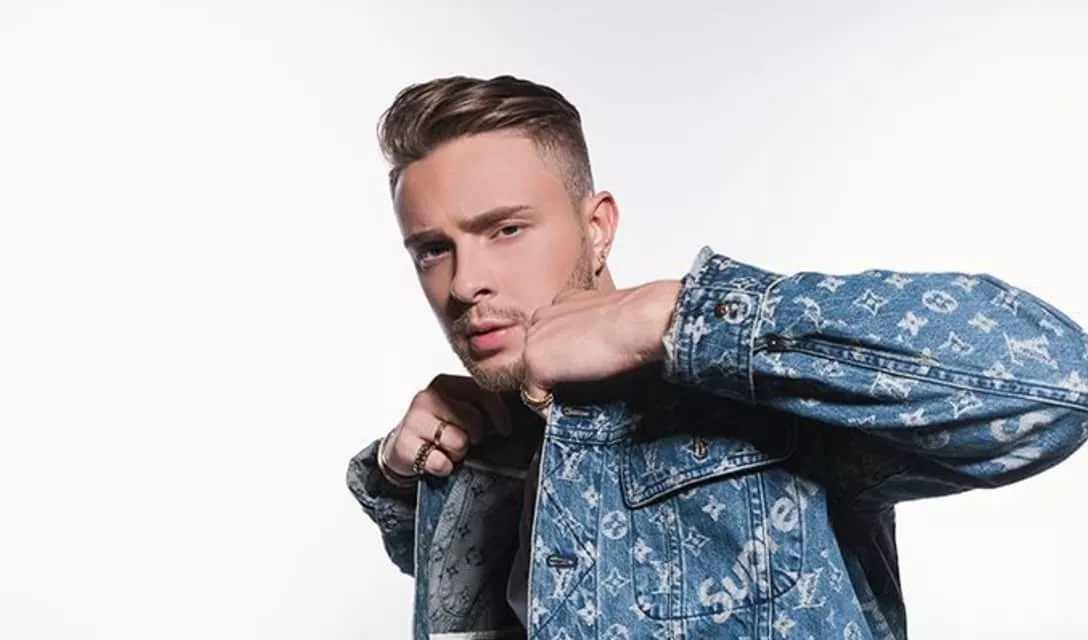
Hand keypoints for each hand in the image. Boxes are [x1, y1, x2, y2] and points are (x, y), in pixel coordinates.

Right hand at [381, 374, 509, 478]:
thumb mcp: (458, 411)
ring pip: (458, 442)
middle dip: (474, 437)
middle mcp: (428, 397)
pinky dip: (443, 467)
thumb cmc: (436, 429)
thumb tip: (515, 414)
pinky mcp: (405, 444)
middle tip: (462, 441)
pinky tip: (434, 460)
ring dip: (457, 453)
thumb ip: (479, 406)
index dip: (499, 413)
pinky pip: (440, 462)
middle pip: (473, 420)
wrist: (402, 447)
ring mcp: (414, 420)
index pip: (482, 392)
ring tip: (446, 449)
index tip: (505, 430)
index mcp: (445, 384)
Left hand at [521, 279, 682, 401]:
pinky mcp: (537, 364)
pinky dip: (551, 409)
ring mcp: (535, 340)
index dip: (564, 355)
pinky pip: (535, 398)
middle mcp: (542, 317)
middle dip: (554, 373)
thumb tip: (596, 354)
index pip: (550, 335)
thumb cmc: (638, 320)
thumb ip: (593, 330)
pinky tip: (573, 407)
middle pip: (538, 355)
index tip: (579, 369)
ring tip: (579, 397)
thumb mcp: (611, 318)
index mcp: (562, 301)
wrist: (639, 321)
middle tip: (580, 387)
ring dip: (552, 389)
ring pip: (534, 376)